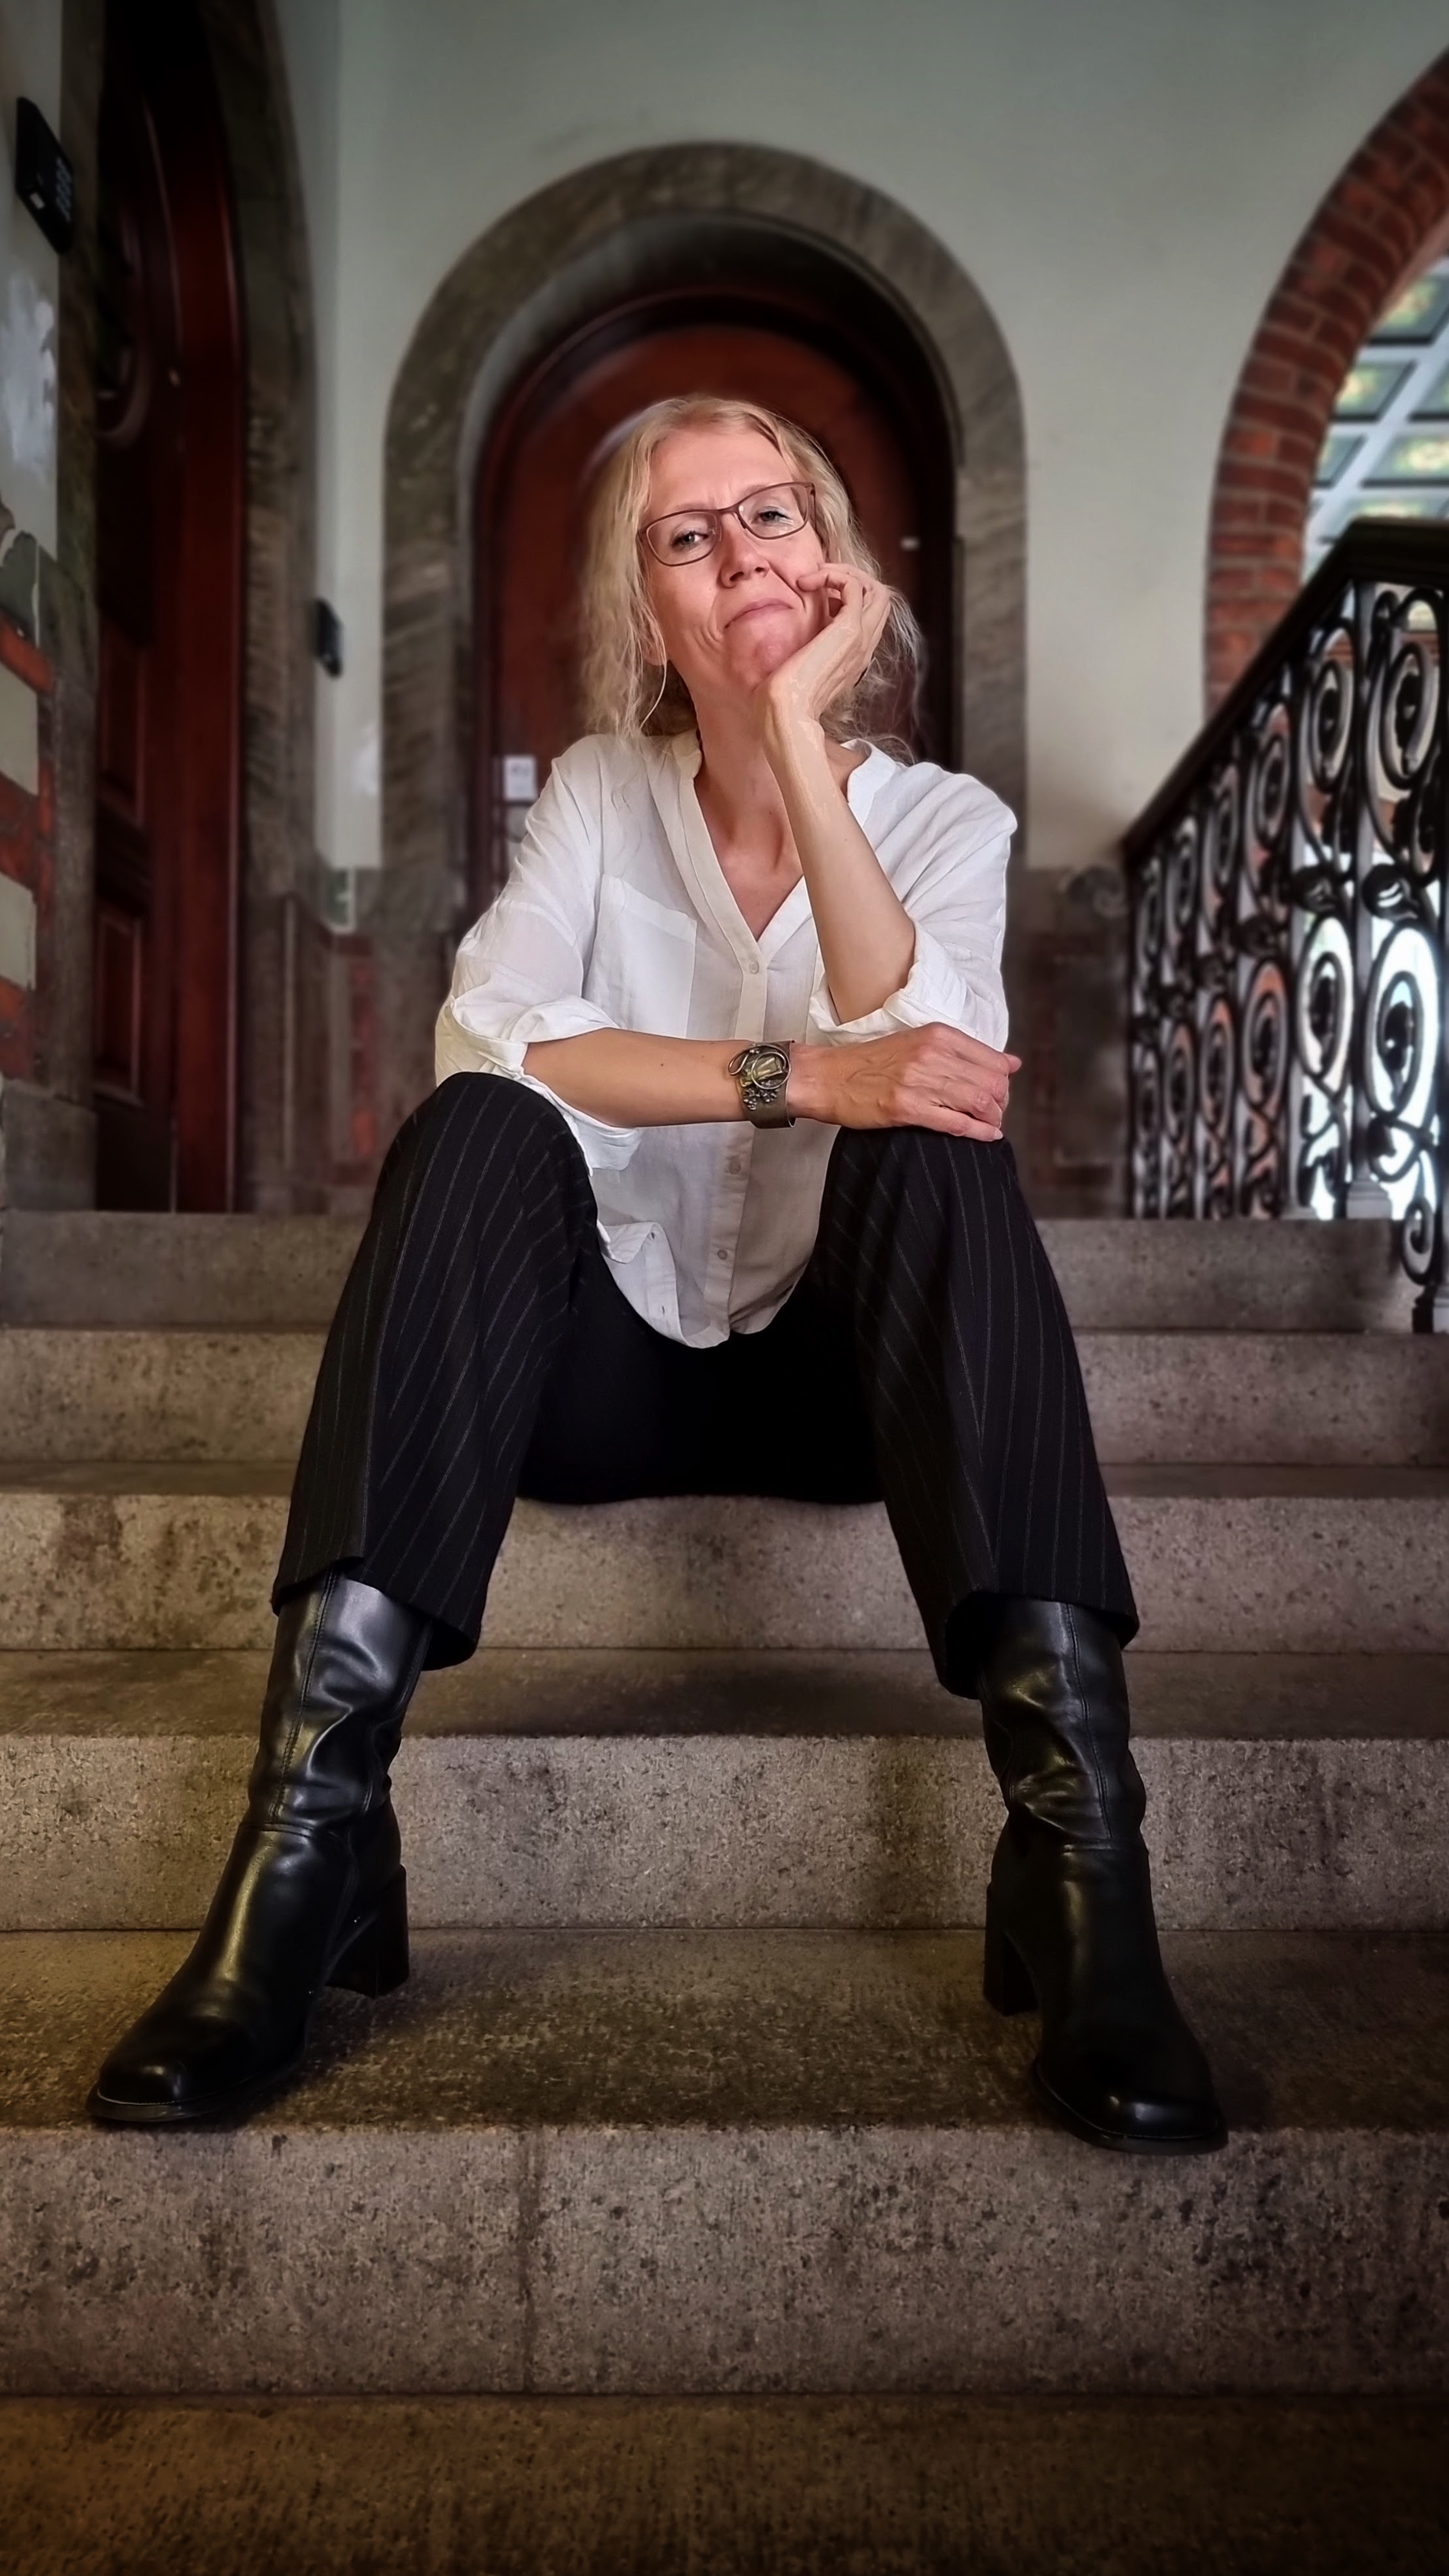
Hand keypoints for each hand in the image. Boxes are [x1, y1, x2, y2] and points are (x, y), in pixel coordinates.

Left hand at [756, 563, 894, 747]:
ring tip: (813, 578)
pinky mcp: (849, 631)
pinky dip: (833, 575)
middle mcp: (863, 647)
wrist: (785, 715)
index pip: (869, 614)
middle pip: (879, 597)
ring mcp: (860, 639)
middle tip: (817, 579)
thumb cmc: (783, 702)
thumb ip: (806, 654)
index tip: (815, 595)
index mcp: (854, 657)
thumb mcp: (799, 672)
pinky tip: (806, 583)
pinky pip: (855, 586)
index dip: (847, 595)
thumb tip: (795, 636)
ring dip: (844, 572)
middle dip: (850, 576)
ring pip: (875, 587)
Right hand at [789, 1025, 1020, 1139]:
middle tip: (995, 1113)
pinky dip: (978, 1133)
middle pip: (991, 1083)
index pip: (992, 1059)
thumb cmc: (870, 1063)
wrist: (828, 1077)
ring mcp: (920, 1082)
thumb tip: (1012, 1063)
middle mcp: (933, 1054)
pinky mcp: (908, 1108)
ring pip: (979, 1102)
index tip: (999, 1093)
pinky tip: (987, 1136)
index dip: (1003, 1081)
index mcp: (938, 1035)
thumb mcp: (918, 1043)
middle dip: (1001, 1103)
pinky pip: (956, 1123)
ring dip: (992, 1119)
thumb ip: (963, 1052)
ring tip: (990, 1125)